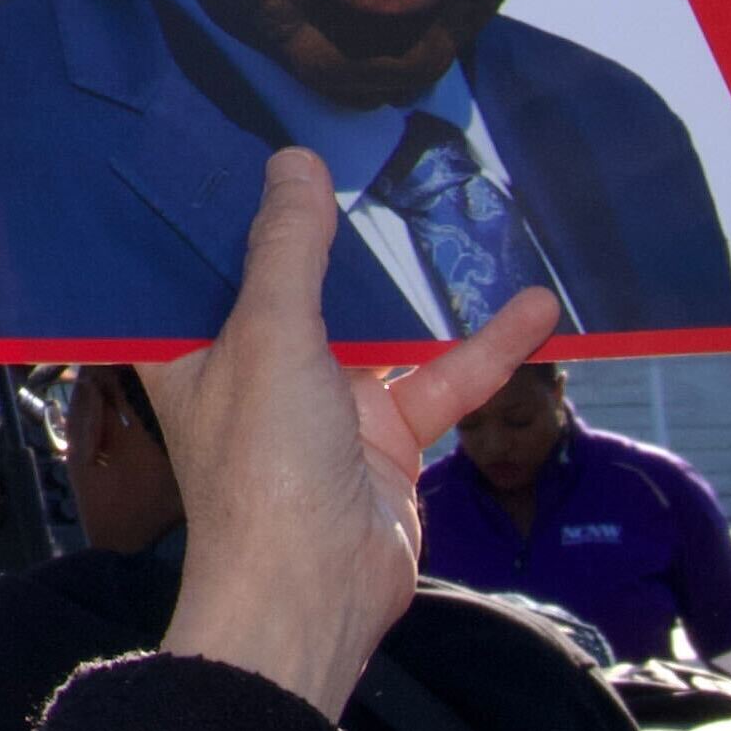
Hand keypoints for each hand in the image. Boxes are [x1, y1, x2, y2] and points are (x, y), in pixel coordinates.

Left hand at [155, 149, 556, 715]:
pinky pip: (439, 380)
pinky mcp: (385, 440)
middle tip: (378, 154)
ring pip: (383, 329)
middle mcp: (255, 366)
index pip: (206, 258)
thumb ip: (289, 249)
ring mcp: (324, 404)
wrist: (312, 594)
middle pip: (302, 284)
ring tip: (474, 217)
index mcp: (194, 343)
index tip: (259, 137)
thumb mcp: (272, 335)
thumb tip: (294, 163)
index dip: (232, 204)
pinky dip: (486, 349)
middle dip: (341, 234)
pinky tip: (536, 312)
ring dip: (428, 290)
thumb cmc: (264, 467)